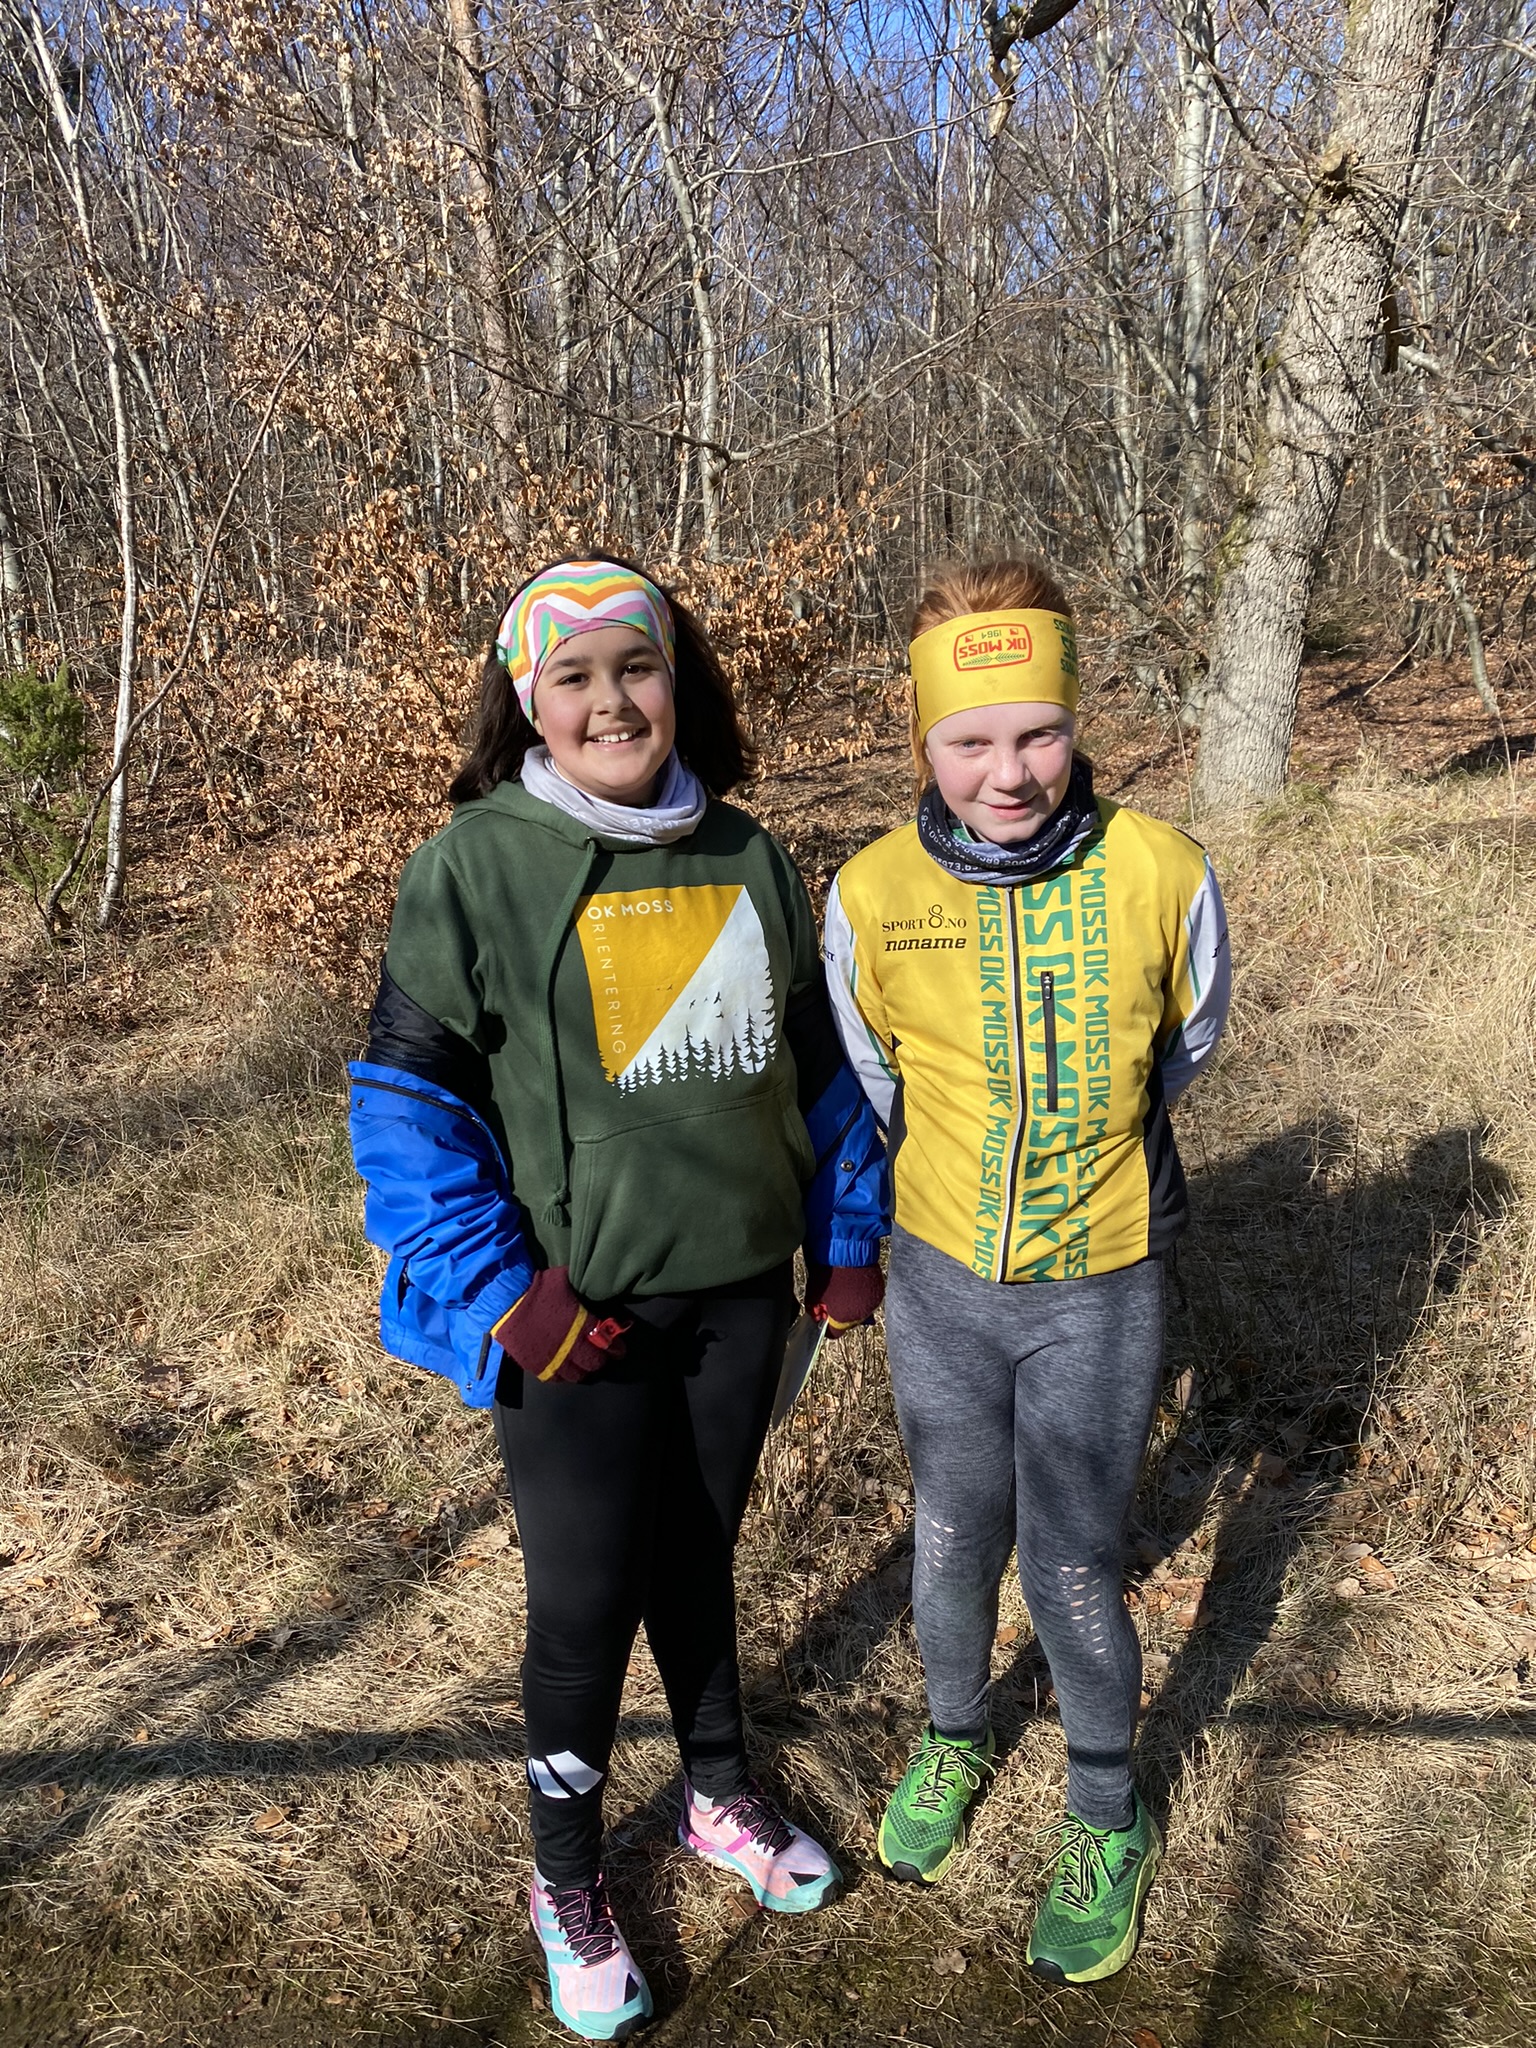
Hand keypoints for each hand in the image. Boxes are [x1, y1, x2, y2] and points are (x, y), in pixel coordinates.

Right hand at [493, 1267, 630, 1384]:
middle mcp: (570, 1346)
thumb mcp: (564, 1280)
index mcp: (580, 1324)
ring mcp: (553, 1359)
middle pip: (594, 1363)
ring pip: (577, 1376)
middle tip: (602, 1356)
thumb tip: (598, 1280)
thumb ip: (582, 1287)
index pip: (606, 1343)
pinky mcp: (537, 1367)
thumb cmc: (537, 1289)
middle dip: (601, 1360)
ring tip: (584, 1364)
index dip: (615, 1348)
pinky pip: (556, 1379)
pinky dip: (564, 1376)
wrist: (506, 1304)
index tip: (618, 1349)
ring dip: (583, 1370)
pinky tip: (565, 1369)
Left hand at [803, 1261, 883, 1337]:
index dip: (827, 1327)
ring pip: (860, 1311)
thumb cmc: (827, 1273)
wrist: (847, 1250)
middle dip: (840, 1315)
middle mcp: (861, 1315)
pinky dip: (861, 1295)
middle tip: (831, 1302)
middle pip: (848, 1323)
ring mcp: (872, 1303)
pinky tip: (853, 1285)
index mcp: (844, 1319)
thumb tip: (816, 1317)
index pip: (834, 1334)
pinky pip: (869, 1299)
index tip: (823, 1318)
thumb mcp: (813, 1294)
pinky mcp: (880, 1291)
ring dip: (852, 1306)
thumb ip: (814, 1311)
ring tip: (843, 1291)